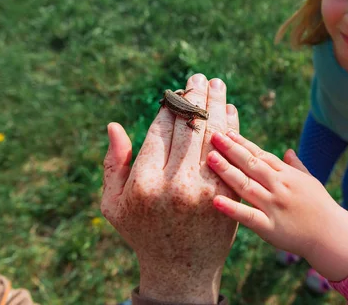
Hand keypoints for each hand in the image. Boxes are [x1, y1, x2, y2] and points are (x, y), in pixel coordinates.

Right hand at [101, 74, 238, 303]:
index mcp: (144, 182)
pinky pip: (232, 154)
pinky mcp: (227, 195)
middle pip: (190, 127)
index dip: (170, 106)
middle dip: (197, 97)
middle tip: (201, 78)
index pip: (161, 129)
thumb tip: (114, 126)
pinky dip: (234, 130)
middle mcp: (175, 184)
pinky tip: (231, 113)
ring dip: (218, 106)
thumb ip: (113, 164)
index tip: (176, 91)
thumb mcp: (113, 205)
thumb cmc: (142, 233)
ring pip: (214, 136)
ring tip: (218, 86)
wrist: (181, 269)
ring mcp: (205, 190)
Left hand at [207, 131, 347, 281]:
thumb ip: (296, 166)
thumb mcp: (310, 181)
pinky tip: (216, 200)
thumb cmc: (321, 207)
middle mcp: (279, 187)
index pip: (261, 155)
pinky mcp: (270, 227)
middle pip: (251, 165)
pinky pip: (248, 216)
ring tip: (210, 158)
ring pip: (246, 185)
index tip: (227, 132)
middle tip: (213, 136)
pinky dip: (232, 208)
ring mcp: (274, 206)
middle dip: (230, 149)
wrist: (333, 236)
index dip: (243, 143)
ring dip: (227, 171)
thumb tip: (288, 151)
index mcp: (287, 175)